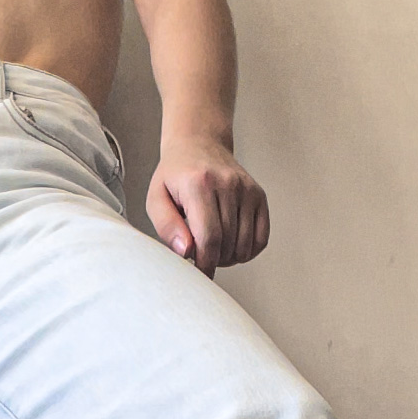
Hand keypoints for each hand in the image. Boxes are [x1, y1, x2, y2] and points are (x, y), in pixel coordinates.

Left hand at [148, 134, 269, 275]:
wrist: (199, 144)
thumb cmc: (176, 174)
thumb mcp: (156, 198)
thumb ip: (166, 227)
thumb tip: (186, 251)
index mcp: (199, 184)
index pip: (209, 238)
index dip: (205, 264)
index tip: (199, 274)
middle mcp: (227, 184)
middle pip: (227, 244)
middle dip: (213, 260)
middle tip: (200, 254)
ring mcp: (247, 189)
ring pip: (244, 246)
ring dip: (229, 257)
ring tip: (213, 247)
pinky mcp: (259, 195)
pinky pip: (261, 239)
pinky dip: (247, 251)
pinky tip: (231, 245)